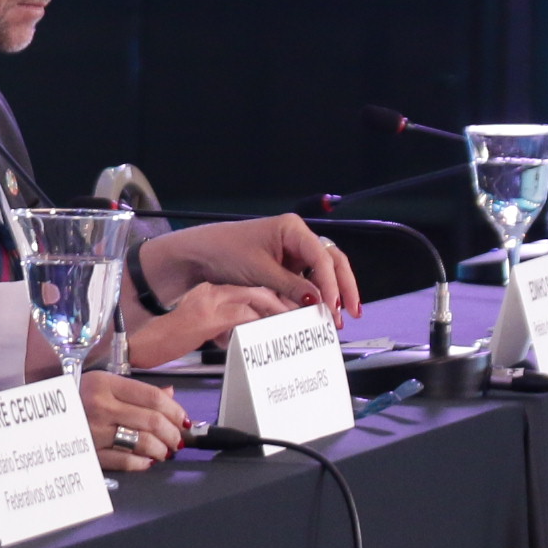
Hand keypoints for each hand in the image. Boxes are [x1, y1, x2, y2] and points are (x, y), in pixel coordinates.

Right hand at [79, 372, 187, 472]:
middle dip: (173, 433)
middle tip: (178, 439)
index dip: (175, 410)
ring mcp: (94, 431)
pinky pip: (125, 461)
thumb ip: (137, 390)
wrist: (40, 418)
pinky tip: (147, 461)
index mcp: (105, 384)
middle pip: (153, 420)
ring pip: (143, 442)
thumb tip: (170, 396)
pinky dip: (142, 463)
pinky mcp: (89, 452)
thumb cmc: (74, 399)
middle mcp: (100, 406)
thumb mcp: (103, 384)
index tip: (183, 419)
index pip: (153, 397)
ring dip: (161, 449)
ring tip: (164, 451)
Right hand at [124, 281, 289, 368]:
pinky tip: (272, 332)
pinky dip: (262, 322)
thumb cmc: (161, 343)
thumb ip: (218, 329)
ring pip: (256, 298)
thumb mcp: (195, 332)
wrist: (136, 344)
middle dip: (283, 301)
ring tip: (294, 323)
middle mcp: (210, 292)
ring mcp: (209, 302)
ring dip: (279, 310)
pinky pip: (245, 315)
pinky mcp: (207, 317)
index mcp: (208, 292)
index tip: (288, 309)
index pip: (249, 288)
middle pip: (257, 288)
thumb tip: (236, 336)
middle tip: (301, 313)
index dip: (273, 298)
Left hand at [140, 215, 362, 319]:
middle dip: (342, 287)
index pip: (322, 257)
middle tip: (350, 312)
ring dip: (330, 294)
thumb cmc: (223, 252)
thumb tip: (318, 301)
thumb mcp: (259, 271)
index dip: (330, 284)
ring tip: (335, 318)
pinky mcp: (284, 267)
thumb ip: (291, 286)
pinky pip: (306, 281)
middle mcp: (296, 238)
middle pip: (331, 261)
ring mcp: (291, 252)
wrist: (198, 255)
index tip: (332, 306)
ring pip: (322, 272)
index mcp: (292, 228)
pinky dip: (313, 296)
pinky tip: (318, 313)